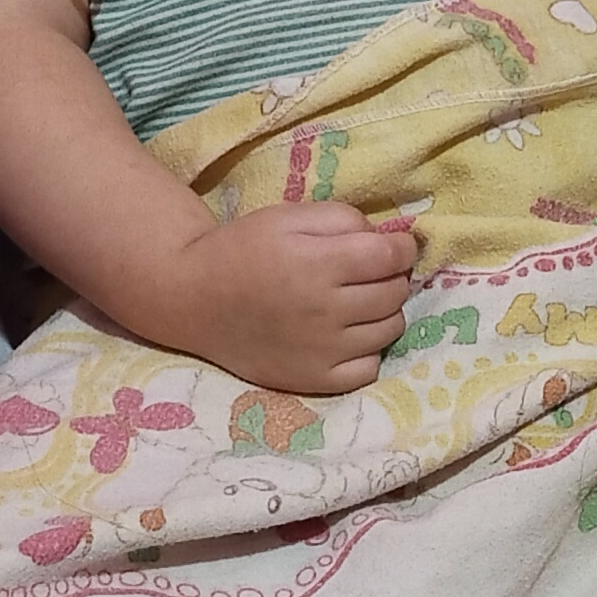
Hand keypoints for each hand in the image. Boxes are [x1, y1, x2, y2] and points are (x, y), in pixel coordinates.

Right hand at [154, 205, 417, 391]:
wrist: (194, 299)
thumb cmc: (242, 250)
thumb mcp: (288, 217)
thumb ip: (342, 219)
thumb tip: (386, 239)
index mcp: (320, 263)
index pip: (392, 257)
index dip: (402, 246)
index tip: (394, 245)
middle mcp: (328, 310)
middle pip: (396, 292)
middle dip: (392, 276)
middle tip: (370, 272)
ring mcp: (324, 350)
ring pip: (390, 329)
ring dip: (384, 311)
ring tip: (358, 302)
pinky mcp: (316, 380)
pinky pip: (370, 367)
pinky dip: (368, 350)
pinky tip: (348, 335)